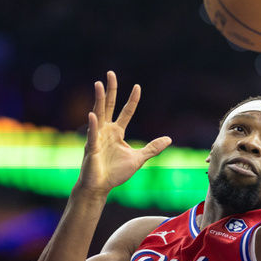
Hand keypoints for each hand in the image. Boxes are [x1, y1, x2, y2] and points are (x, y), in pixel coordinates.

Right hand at [78, 71, 171, 196]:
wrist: (100, 187)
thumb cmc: (115, 173)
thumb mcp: (138, 158)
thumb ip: (152, 148)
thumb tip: (169, 138)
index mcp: (117, 132)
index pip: (126, 111)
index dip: (132, 100)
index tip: (138, 87)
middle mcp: (106, 131)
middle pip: (109, 106)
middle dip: (110, 90)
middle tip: (110, 73)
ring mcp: (97, 137)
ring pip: (99, 114)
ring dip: (99, 100)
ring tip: (99, 84)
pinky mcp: (91, 148)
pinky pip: (92, 135)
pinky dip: (93, 126)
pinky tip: (93, 114)